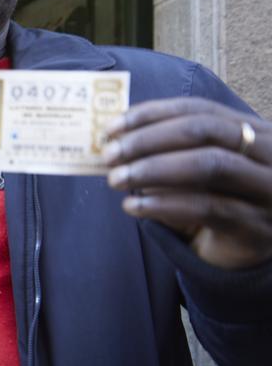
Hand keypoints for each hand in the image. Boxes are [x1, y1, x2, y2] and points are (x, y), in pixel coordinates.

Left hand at [105, 98, 271, 268]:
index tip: (112, 126)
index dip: (153, 114)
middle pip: (206, 130)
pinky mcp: (257, 225)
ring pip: (210, 164)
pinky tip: (133, 206)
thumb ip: (168, 150)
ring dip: (154, 169)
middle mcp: (270, 153)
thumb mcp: (193, 170)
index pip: (201, 110)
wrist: (241, 255)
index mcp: (255, 131)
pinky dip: (163, 204)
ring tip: (115, 179)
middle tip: (109, 153)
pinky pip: (207, 207)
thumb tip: (115, 137)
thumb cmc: (213, 201)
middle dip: (149, 139)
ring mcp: (269, 189)